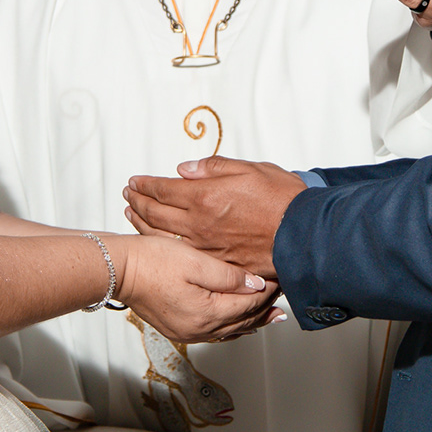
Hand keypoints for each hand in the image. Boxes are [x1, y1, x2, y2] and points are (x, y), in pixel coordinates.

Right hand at [110, 234, 280, 343]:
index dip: (268, 290)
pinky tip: (238, 321)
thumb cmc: (152, 261)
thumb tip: (257, 286)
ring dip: (252, 320)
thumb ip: (230, 276)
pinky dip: (232, 325)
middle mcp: (199, 329)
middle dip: (265, 307)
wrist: (119, 270)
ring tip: (271, 313)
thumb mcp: (196, 261)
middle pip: (244, 321)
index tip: (280, 277)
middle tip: (282, 294)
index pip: (250, 304)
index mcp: (207, 313)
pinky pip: (215, 332)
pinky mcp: (177, 328)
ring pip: (231, 330)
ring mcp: (187, 332)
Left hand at [123, 157, 304, 278]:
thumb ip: (214, 168)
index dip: (146, 185)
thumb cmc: (283, 200)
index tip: (135, 181)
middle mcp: (199, 223)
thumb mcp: (251, 169)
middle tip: (128, 194)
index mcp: (205, 196)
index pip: (164, 189)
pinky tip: (157, 241)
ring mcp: (205, 246)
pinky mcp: (216, 262)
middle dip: (138, 201)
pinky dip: (163, 245)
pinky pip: (180, 253)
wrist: (303, 235)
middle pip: (156, 213)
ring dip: (143, 223)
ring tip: (132, 214)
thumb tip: (185, 169)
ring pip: (163, 236)